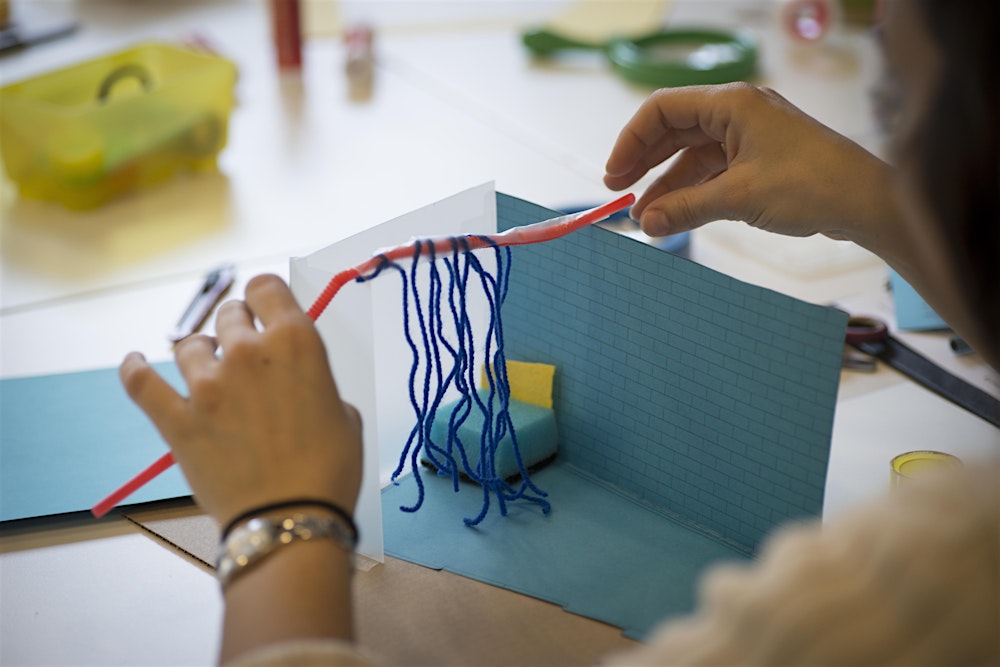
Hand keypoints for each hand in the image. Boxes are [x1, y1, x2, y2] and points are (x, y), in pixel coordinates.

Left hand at [120, 274, 362, 526]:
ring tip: (209, 371)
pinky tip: (135, 363)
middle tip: (243, 348)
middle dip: (237, 326)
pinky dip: (136, 370)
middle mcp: (250, 353)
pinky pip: (142, 382)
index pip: (266, 287)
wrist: (292, 518)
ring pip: (191, 346)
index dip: (265, 295)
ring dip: (201, 354)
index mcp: (297, 343)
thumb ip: (317, 384)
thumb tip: (299, 386)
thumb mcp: (344, 414)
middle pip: (230, 314)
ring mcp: (209, 385)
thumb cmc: (328, 471)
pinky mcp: (178, 419)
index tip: (264, 306)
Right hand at [604, 83, 899, 241]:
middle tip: (617, 193)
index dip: (631, 141)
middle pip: (674, 130)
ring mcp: (750, 135)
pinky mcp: (760, 159)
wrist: (865, 200)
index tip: (614, 176)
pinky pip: (713, 170)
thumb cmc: (809, 185)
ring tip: (644, 218)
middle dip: (644, 162)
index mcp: (731, 103)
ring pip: (693, 155)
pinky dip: (692, 191)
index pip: (662, 110)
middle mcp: (737, 112)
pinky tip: (673, 215)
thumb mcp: (738, 198)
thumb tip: (646, 224)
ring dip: (667, 184)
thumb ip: (685, 208)